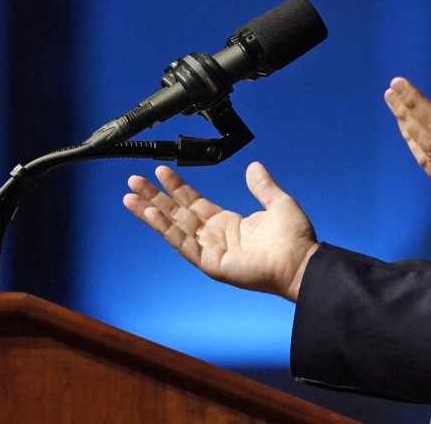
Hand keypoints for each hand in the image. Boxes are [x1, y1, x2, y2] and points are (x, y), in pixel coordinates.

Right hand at [123, 161, 318, 301]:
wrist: (301, 261)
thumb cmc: (295, 238)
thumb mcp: (278, 203)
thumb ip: (262, 186)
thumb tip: (253, 167)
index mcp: (228, 223)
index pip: (194, 202)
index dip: (177, 187)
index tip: (161, 171)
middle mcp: (214, 236)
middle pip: (177, 213)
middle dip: (155, 197)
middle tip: (133, 181)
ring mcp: (210, 250)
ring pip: (174, 227)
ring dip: (151, 212)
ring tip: (130, 197)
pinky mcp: (210, 263)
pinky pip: (183, 243)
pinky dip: (166, 229)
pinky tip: (150, 214)